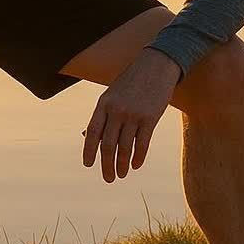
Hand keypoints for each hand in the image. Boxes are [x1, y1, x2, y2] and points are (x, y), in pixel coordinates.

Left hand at [80, 48, 180, 182]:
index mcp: (104, 104)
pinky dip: (138, 157)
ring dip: (122, 165)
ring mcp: (134, 114)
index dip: (89, 150)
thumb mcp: (111, 94)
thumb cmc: (131, 82)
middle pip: (108, 144)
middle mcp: (117, 110)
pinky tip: (135, 165)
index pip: (93, 132)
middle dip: (106, 165)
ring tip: (121, 174)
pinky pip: (142, 143)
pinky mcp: (151, 118)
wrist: (156, 65)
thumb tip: (87, 137)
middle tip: (108, 178)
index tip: (88, 165)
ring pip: (125, 147)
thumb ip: (102, 115)